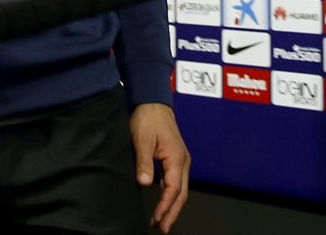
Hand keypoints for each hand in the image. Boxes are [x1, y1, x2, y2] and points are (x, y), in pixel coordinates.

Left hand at [130, 103, 189, 232]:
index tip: (156, 219)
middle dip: (172, 212)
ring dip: (172, 205)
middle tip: (162, 228)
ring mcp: (181, 160)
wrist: (153, 103)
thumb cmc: (149, 118)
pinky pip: (176, 182)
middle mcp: (183, 160)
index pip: (173, 188)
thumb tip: (145, 182)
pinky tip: (162, 202)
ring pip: (180, 189)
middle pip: (181, 193)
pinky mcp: (175, 159)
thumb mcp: (142, 140)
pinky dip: (170, 195)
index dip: (165, 206)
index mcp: (177, 157)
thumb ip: (144, 162)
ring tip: (161, 220)